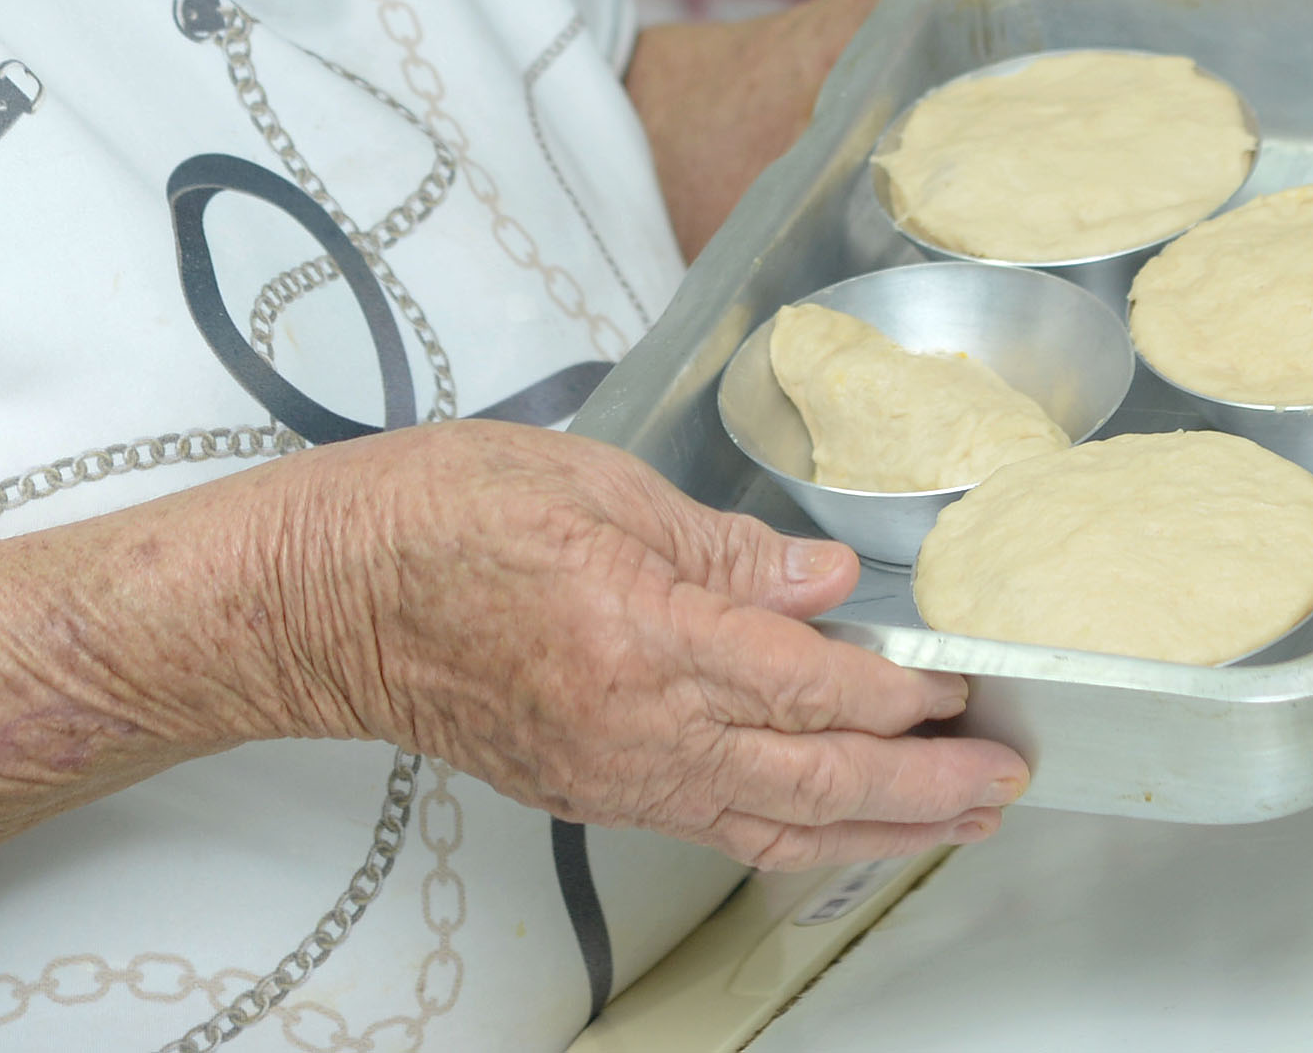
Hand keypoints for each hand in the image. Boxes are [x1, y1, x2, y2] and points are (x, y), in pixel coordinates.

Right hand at [268, 423, 1024, 867]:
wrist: (311, 597)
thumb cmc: (426, 517)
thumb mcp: (589, 481)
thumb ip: (721, 545)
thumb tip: (822, 584)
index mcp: (638, 633)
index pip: (806, 684)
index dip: (899, 694)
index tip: (961, 685)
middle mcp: (630, 727)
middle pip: (809, 778)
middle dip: (920, 787)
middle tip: (1001, 777)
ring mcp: (606, 773)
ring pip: (767, 823)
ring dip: (873, 827)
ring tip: (952, 819)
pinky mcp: (583, 790)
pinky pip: (711, 828)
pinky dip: (790, 832)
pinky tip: (833, 822)